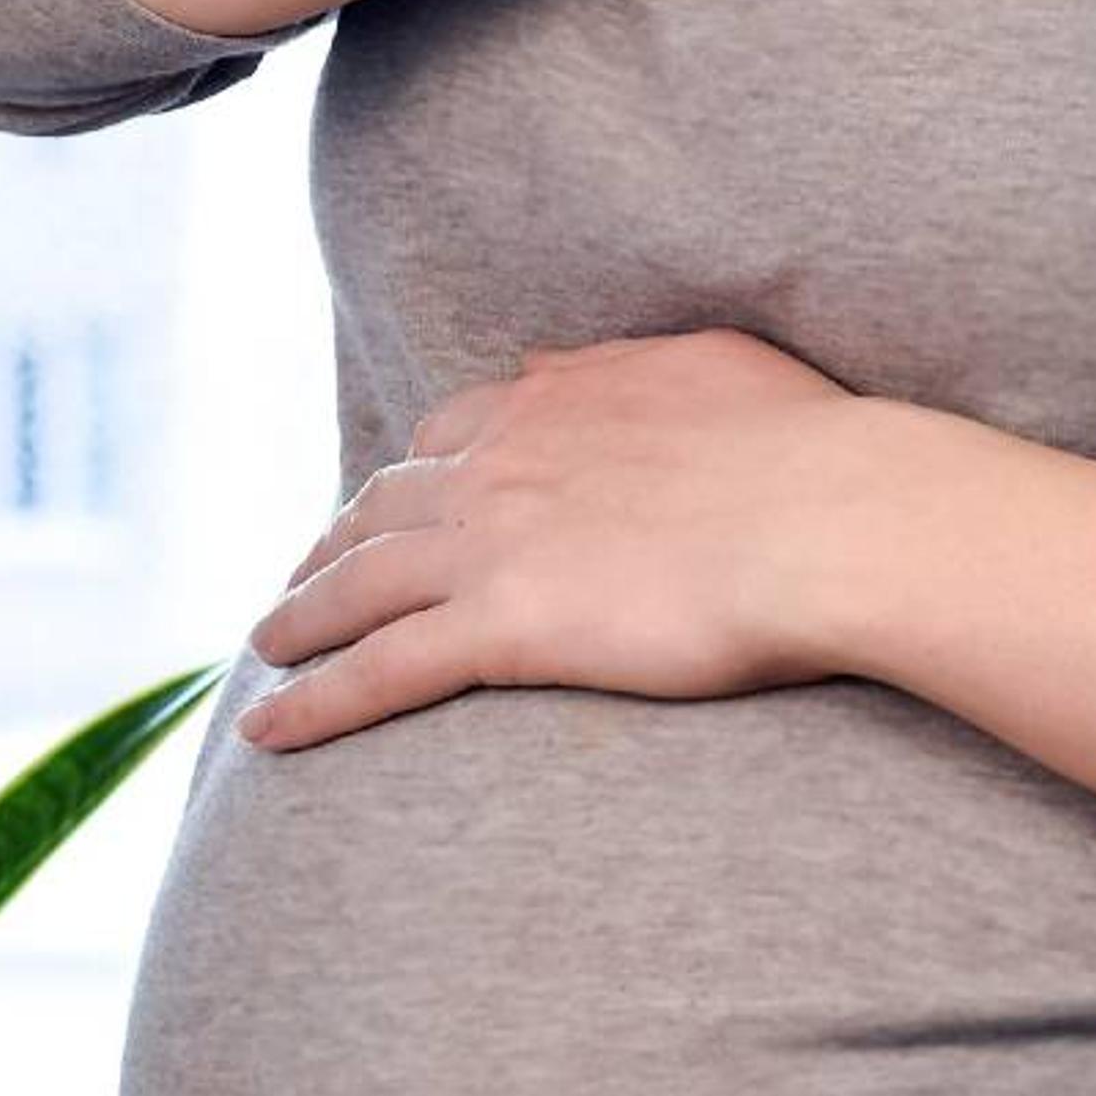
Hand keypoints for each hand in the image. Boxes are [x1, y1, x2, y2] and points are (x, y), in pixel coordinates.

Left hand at [232, 329, 885, 750]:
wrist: (830, 517)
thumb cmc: (805, 446)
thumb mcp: (710, 364)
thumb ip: (616, 366)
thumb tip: (544, 366)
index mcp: (555, 404)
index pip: (449, 435)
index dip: (409, 475)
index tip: (391, 503)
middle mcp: (501, 466)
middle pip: (382, 508)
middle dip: (332, 544)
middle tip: (305, 581)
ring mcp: (491, 547)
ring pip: (357, 586)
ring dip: (298, 618)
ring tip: (265, 649)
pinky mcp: (500, 629)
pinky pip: (377, 671)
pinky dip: (312, 703)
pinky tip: (267, 732)